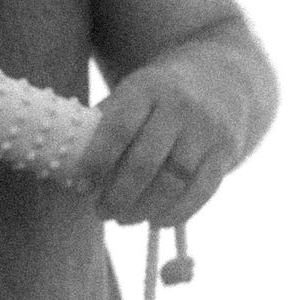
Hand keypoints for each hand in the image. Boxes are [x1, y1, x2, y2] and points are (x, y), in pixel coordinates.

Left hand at [79, 59, 246, 227]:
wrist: (224, 78)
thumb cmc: (161, 97)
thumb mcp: (132, 93)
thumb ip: (104, 126)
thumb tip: (72, 173)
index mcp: (147, 88)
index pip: (118, 128)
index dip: (97, 160)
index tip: (82, 184)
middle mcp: (180, 107)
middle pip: (145, 162)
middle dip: (118, 195)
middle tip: (101, 212)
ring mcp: (207, 129)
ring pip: (173, 182)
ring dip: (143, 209)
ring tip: (123, 219)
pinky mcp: (226, 151)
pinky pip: (201, 191)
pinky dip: (177, 213)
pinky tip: (156, 221)